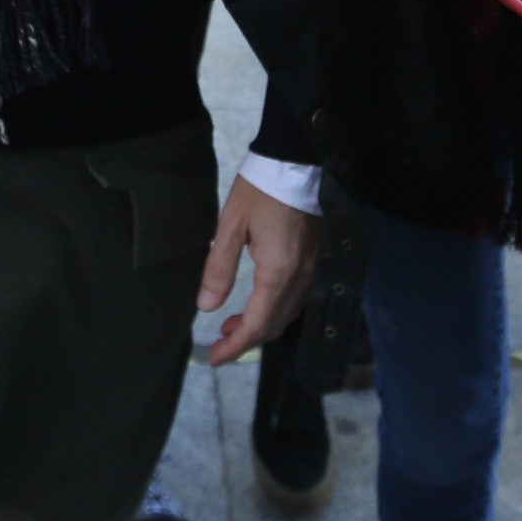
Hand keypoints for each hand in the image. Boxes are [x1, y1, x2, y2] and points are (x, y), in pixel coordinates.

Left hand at [197, 174, 313, 366]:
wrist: (298, 161)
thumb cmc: (261, 189)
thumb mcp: (231, 225)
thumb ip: (219, 268)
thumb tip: (206, 306)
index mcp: (278, 272)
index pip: (256, 324)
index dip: (234, 347)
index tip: (214, 358)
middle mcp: (301, 277)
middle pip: (274, 325)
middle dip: (246, 340)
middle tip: (218, 344)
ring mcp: (312, 269)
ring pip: (288, 314)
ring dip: (260, 326)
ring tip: (231, 324)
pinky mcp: (316, 260)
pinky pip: (297, 298)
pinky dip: (275, 310)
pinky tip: (258, 302)